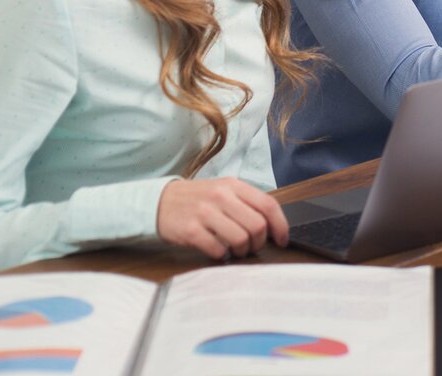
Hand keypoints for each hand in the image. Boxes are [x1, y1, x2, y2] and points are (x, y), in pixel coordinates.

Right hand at [156, 177, 288, 260]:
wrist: (159, 202)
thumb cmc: (198, 199)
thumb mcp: (224, 191)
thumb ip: (246, 203)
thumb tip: (272, 225)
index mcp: (234, 185)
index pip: (268, 205)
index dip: (281, 225)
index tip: (282, 240)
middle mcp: (221, 197)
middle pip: (257, 225)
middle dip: (260, 242)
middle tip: (253, 247)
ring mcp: (205, 213)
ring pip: (240, 239)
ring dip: (243, 251)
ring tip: (237, 250)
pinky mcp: (190, 230)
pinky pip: (218, 249)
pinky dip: (223, 255)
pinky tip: (219, 251)